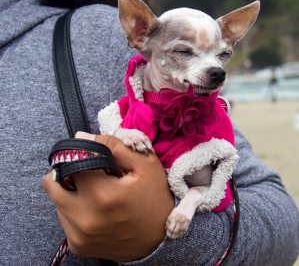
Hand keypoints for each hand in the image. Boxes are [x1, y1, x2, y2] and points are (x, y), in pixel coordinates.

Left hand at [43, 132, 173, 261]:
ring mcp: (79, 236)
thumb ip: (113, 145)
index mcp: (103, 195)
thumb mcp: (144, 163)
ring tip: (95, 191)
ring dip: (71, 190)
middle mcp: (85, 219)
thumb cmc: (154, 197)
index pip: (71, 162)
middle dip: (68, 172)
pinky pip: (63, 218)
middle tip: (88, 172)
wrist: (159, 237)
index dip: (80, 154)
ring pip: (56, 200)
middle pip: (53, 183)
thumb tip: (81, 137)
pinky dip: (74, 208)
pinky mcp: (78, 246)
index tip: (92, 156)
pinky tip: (94, 207)